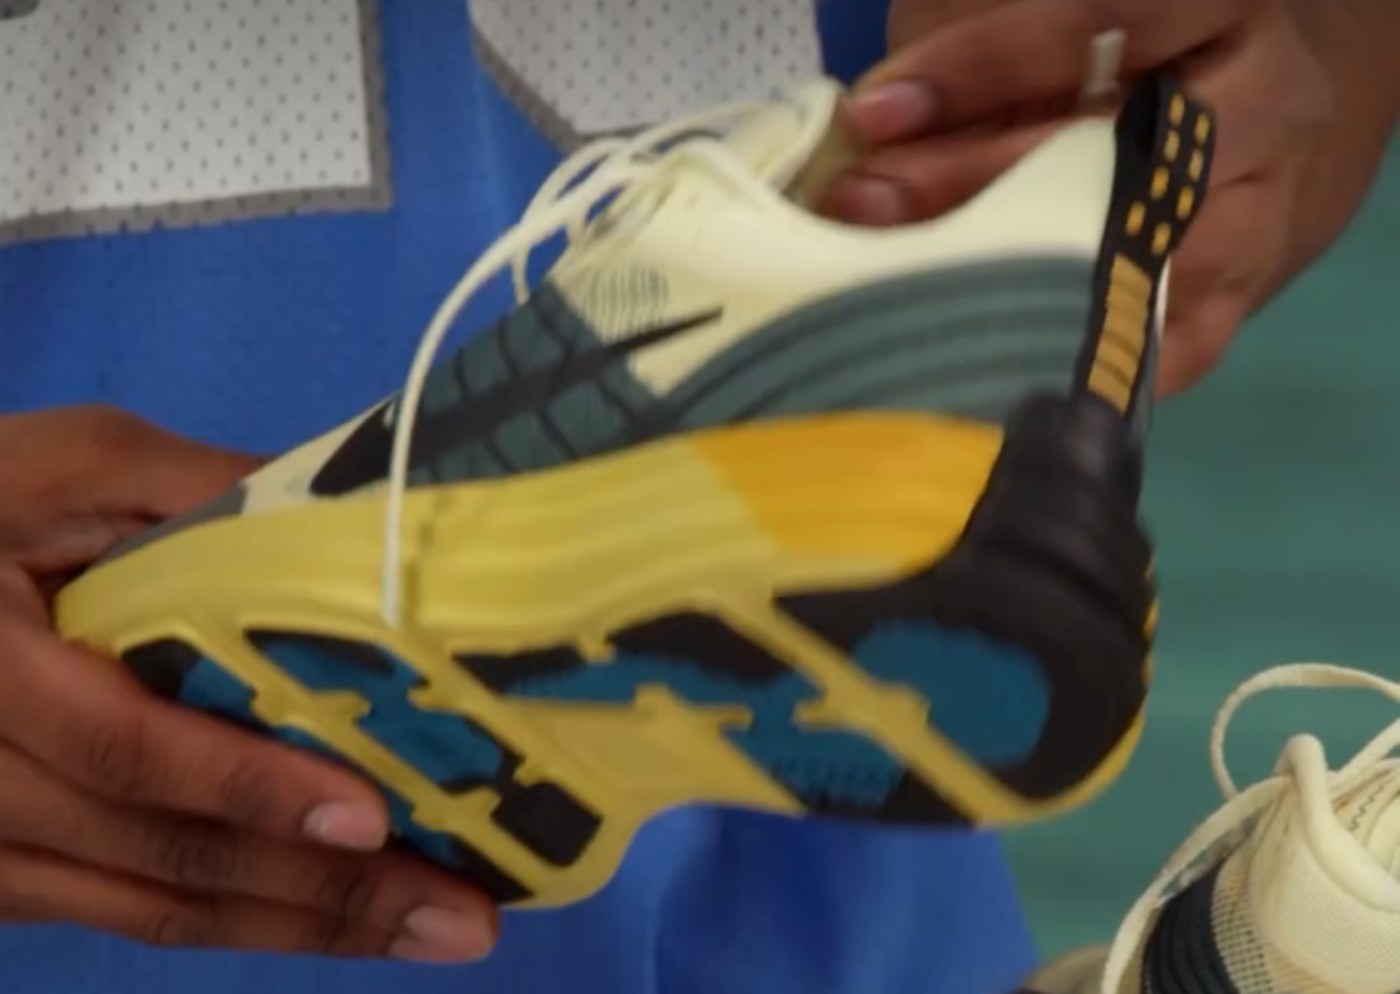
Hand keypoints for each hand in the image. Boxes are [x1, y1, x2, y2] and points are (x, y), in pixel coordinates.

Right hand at [0, 407, 495, 962]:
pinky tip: (340, 916)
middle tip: (464, 915)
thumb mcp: (74, 467)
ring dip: (304, 928)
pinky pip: (134, 910)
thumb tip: (357, 520)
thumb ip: (200, 495)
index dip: (248, 787)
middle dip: (323, 893)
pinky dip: (249, 918)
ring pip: (158, 907)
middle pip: (164, 856)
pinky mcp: (12, 870)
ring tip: (437, 932)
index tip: (370, 819)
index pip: (125, 747)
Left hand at [827, 0, 1334, 394]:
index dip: (978, 68)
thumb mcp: (1058, 22)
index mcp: (1216, 4)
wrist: (1265, 112)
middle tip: (865, 207)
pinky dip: (1076, 358)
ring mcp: (1270, 204)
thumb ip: (980, 52)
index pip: (1098, 20)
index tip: (873, 113)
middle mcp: (1266, 100)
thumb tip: (870, 124)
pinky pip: (1168, 345)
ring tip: (906, 291)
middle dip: (975, 182)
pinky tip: (992, 363)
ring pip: (1144, 256)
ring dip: (1015, 281)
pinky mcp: (1252, 293)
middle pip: (1115, 153)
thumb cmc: (1127, 56)